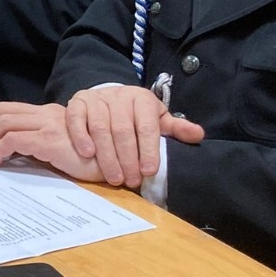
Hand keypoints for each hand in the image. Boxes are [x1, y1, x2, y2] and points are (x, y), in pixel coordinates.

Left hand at [0, 102, 109, 183]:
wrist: (120, 162)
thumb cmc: (98, 159)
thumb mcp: (67, 145)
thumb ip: (47, 142)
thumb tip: (18, 152)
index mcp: (52, 114)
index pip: (14, 109)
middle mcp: (49, 115)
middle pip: (4, 111)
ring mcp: (49, 126)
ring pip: (5, 122)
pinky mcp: (49, 141)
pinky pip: (13, 140)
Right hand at [63, 85, 204, 188]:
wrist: (107, 99)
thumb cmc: (135, 116)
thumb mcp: (156, 120)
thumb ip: (175, 129)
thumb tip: (198, 135)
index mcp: (142, 99)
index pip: (146, 126)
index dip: (148, 150)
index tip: (149, 172)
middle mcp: (119, 96)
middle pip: (122, 130)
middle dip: (128, 158)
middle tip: (131, 181)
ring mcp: (96, 99)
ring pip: (100, 128)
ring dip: (107, 155)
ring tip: (114, 177)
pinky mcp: (77, 103)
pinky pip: (76, 119)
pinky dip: (81, 137)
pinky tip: (87, 154)